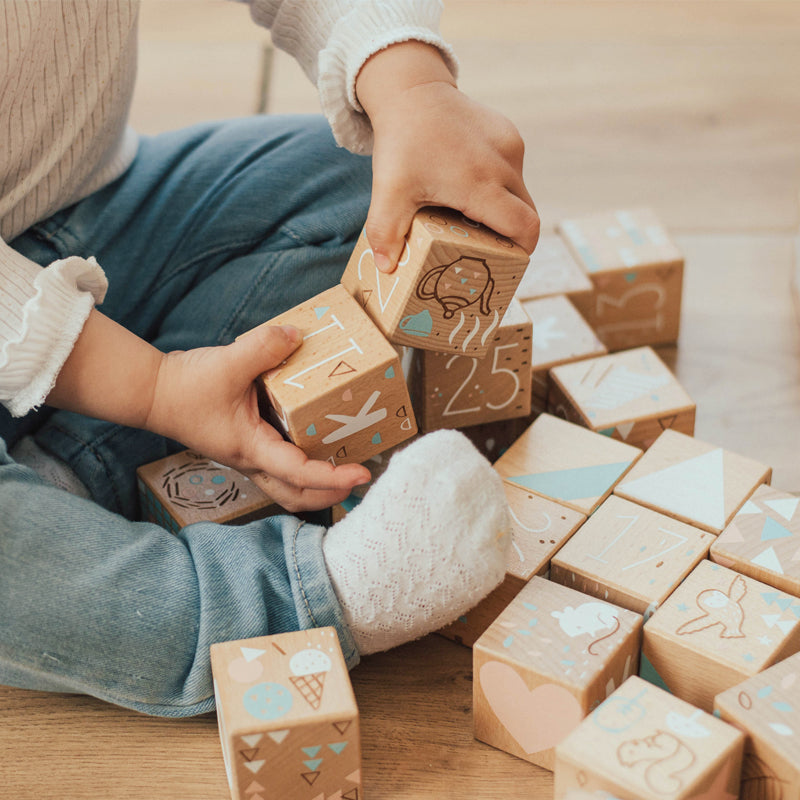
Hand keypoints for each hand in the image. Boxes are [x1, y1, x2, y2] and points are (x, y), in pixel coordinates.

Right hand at [144, 323, 370, 511]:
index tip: (362, 473)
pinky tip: (320, 443)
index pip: (299, 474)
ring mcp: (249, 456)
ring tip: (346, 469)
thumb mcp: (228, 363)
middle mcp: (252, 460)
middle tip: (360, 480)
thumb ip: (263, 347)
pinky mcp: (247, 445)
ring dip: (318, 487)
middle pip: (297, 497)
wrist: (153, 393)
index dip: (333, 478)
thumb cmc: (185, 387)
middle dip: (331, 495)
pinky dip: (304, 467)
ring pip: (288, 488)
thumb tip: (296, 335)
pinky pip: (281, 468)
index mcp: (251, 448)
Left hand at [355, 41, 539, 271]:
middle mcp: (503, 164)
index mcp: (480, 183)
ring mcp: (510, 145)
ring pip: (521, 192)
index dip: (522, 251)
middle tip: (491, 251)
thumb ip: (386, 233)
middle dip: (514, 236)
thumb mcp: (388, 191)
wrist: (411, 90)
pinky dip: (502, 187)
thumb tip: (386, 269)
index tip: (509, 264)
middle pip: (526, 214)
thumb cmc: (401, 143)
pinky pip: (514, 171)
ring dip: (506, 210)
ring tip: (476, 218)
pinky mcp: (509, 133)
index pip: (524, 226)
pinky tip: (473, 186)